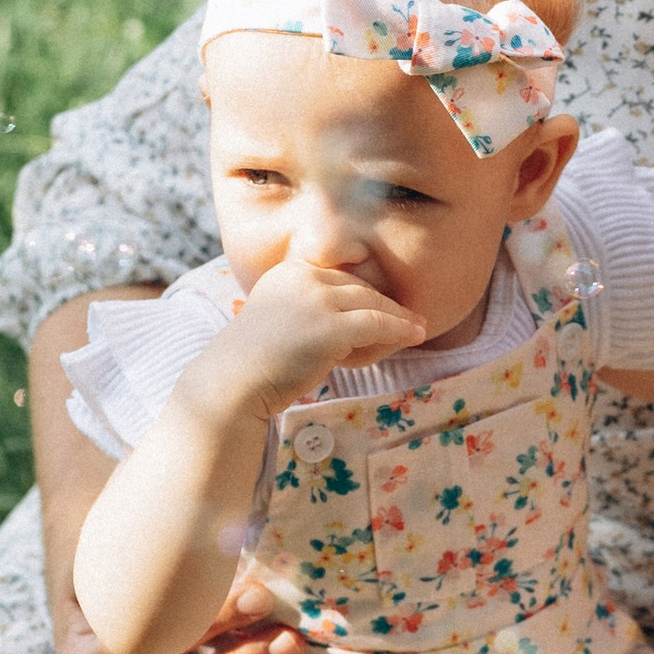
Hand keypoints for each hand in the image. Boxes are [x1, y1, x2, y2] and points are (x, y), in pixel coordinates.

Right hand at [217, 256, 426, 410]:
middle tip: (410, 319)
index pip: (339, 280)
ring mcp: (317, 300)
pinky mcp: (330, 326)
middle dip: (386, 306)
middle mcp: (305, 278)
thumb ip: (310, 311)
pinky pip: (376, 324)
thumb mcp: (282, 320)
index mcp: (290, 272)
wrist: (235, 381)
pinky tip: (415, 335)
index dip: (365, 297)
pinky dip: (399, 329)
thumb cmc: (257, 361)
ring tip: (419, 328)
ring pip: (372, 304)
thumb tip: (350, 322)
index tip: (384, 309)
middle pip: (359, 289)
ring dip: (398, 318)